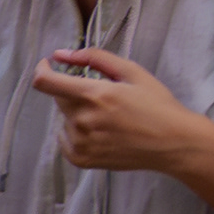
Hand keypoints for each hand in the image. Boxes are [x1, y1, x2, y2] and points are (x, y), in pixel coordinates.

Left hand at [35, 48, 213, 172]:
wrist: (171, 142)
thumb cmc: (156, 105)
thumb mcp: (133, 72)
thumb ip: (96, 58)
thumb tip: (64, 54)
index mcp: (95, 95)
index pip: (47, 83)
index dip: (41, 70)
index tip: (48, 64)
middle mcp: (83, 120)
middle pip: (59, 98)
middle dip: (75, 91)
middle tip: (104, 95)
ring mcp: (80, 142)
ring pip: (65, 118)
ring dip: (79, 112)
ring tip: (110, 117)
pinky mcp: (81, 159)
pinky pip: (66, 138)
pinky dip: (78, 131)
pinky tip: (103, 131)